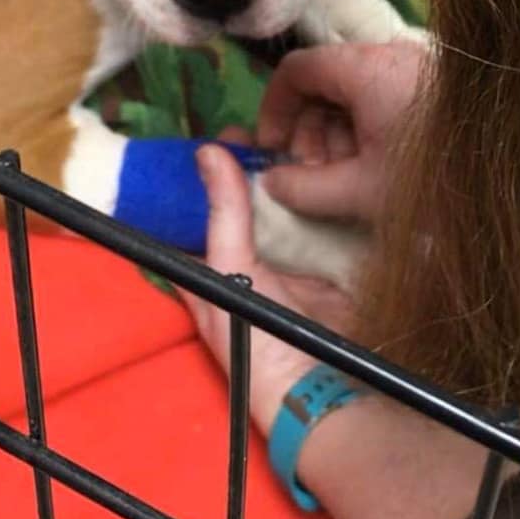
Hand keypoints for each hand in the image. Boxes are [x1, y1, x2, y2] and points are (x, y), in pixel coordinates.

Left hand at [179, 147, 355, 434]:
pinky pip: (320, 219)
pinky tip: (327, 163)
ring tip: (289, 138)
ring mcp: (287, 262)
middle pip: (240, 205)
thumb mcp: (231, 273)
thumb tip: (209, 151)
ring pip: (281, 208)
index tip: (211, 139)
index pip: (193, 214)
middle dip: (246, 170)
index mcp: (207, 270)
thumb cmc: (256, 342)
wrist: (322, 387)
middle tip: (255, 132)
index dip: (197, 177)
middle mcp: (244, 263)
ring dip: (285, 177)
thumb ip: (223, 215)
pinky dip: (322, 195)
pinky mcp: (326, 262)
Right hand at [256, 41, 426, 224]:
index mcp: (367, 68)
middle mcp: (391, 57)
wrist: (516, 183)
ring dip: (336, 136)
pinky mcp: (435, 90)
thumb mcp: (361, 191)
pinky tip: (373, 173)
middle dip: (308, 131)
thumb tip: (271, 182)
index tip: (272, 149)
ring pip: (354, 94)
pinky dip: (367, 132)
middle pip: (325, 82)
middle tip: (309, 176)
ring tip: (341, 182)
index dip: (274, 109)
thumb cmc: (434, 183)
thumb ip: (305, 188)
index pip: (297, 68)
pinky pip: (384, 100)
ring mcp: (416, 71)